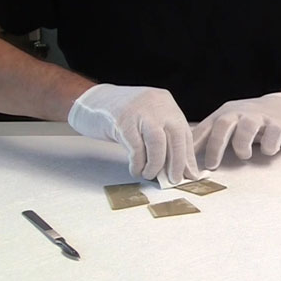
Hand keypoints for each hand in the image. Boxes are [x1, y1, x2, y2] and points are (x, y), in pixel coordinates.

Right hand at [67, 84, 199, 182]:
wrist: (90, 100)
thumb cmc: (121, 115)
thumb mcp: (147, 122)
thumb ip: (163, 139)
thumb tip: (179, 168)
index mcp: (166, 103)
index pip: (185, 132)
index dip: (188, 156)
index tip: (190, 175)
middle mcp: (156, 104)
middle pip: (176, 136)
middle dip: (178, 162)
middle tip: (174, 180)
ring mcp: (139, 110)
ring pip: (158, 142)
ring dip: (156, 164)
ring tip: (150, 175)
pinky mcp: (122, 120)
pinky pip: (136, 147)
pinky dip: (138, 163)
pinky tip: (136, 170)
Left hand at [193, 92, 280, 168]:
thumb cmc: (252, 120)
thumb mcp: (230, 124)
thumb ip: (211, 136)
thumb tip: (186, 156)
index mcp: (225, 114)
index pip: (206, 128)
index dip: (195, 147)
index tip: (189, 166)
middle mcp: (241, 112)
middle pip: (223, 125)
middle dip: (215, 146)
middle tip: (212, 165)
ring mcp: (260, 116)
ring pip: (247, 127)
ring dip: (242, 145)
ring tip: (244, 156)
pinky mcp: (279, 122)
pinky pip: (273, 133)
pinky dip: (269, 145)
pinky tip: (268, 150)